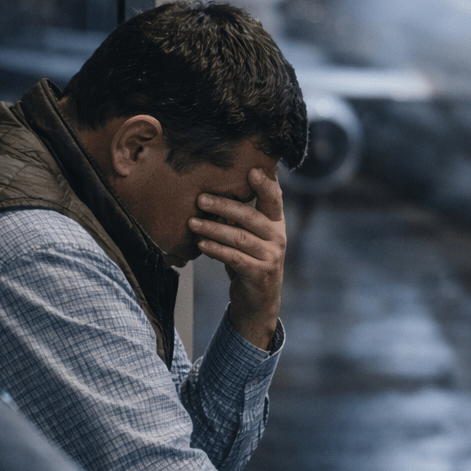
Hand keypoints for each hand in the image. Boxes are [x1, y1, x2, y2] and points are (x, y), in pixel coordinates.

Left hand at [190, 167, 285, 349]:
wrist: (258, 300)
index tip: (252, 170)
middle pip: (251, 217)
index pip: (274, 199)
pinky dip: (216, 250)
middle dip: (224, 205)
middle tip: (201, 198)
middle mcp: (278, 238)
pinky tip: (201, 243)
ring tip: (192, 223)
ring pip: (239, 238)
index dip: (265, 184)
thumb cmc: (249, 261)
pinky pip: (235, 258)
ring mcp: (271, 257)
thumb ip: (241, 219)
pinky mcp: (260, 274)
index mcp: (276, 224)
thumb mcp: (250, 237)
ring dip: (213, 228)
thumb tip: (211, 194)